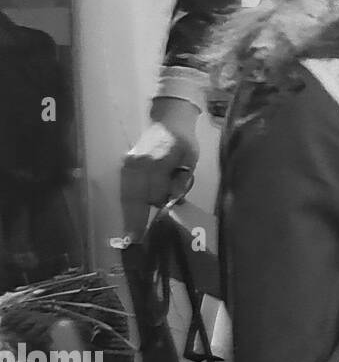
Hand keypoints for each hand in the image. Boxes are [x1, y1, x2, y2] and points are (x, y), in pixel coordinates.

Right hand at [120, 98, 200, 239]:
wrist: (169, 120)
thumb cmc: (184, 143)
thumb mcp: (190, 161)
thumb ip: (180, 180)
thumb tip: (169, 202)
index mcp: (158, 161)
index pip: (153, 193)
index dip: (152, 212)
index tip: (145, 234)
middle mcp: (139, 163)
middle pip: (134, 197)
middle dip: (134, 219)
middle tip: (134, 241)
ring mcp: (129, 163)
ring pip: (126, 194)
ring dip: (128, 214)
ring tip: (130, 235)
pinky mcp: (126, 164)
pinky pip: (125, 188)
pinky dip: (127, 204)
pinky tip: (129, 217)